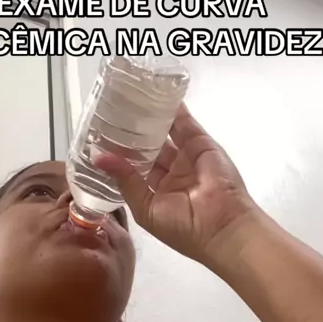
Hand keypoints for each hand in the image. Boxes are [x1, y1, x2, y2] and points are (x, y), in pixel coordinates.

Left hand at [95, 103, 257, 267]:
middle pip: (149, 148)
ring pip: (165, 133)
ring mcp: (187, 157)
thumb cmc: (182, 227)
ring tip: (129, 100)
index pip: (135, 168)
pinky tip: (158, 94)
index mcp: (157, 192)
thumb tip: (99, 158)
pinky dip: (173, 110)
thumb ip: (125, 181)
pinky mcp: (201, 143)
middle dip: (133, 134)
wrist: (222, 227)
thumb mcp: (146, 209)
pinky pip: (184, 123)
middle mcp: (172, 173)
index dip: (120, 154)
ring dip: (150, 119)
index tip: (100, 138)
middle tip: (111, 115)